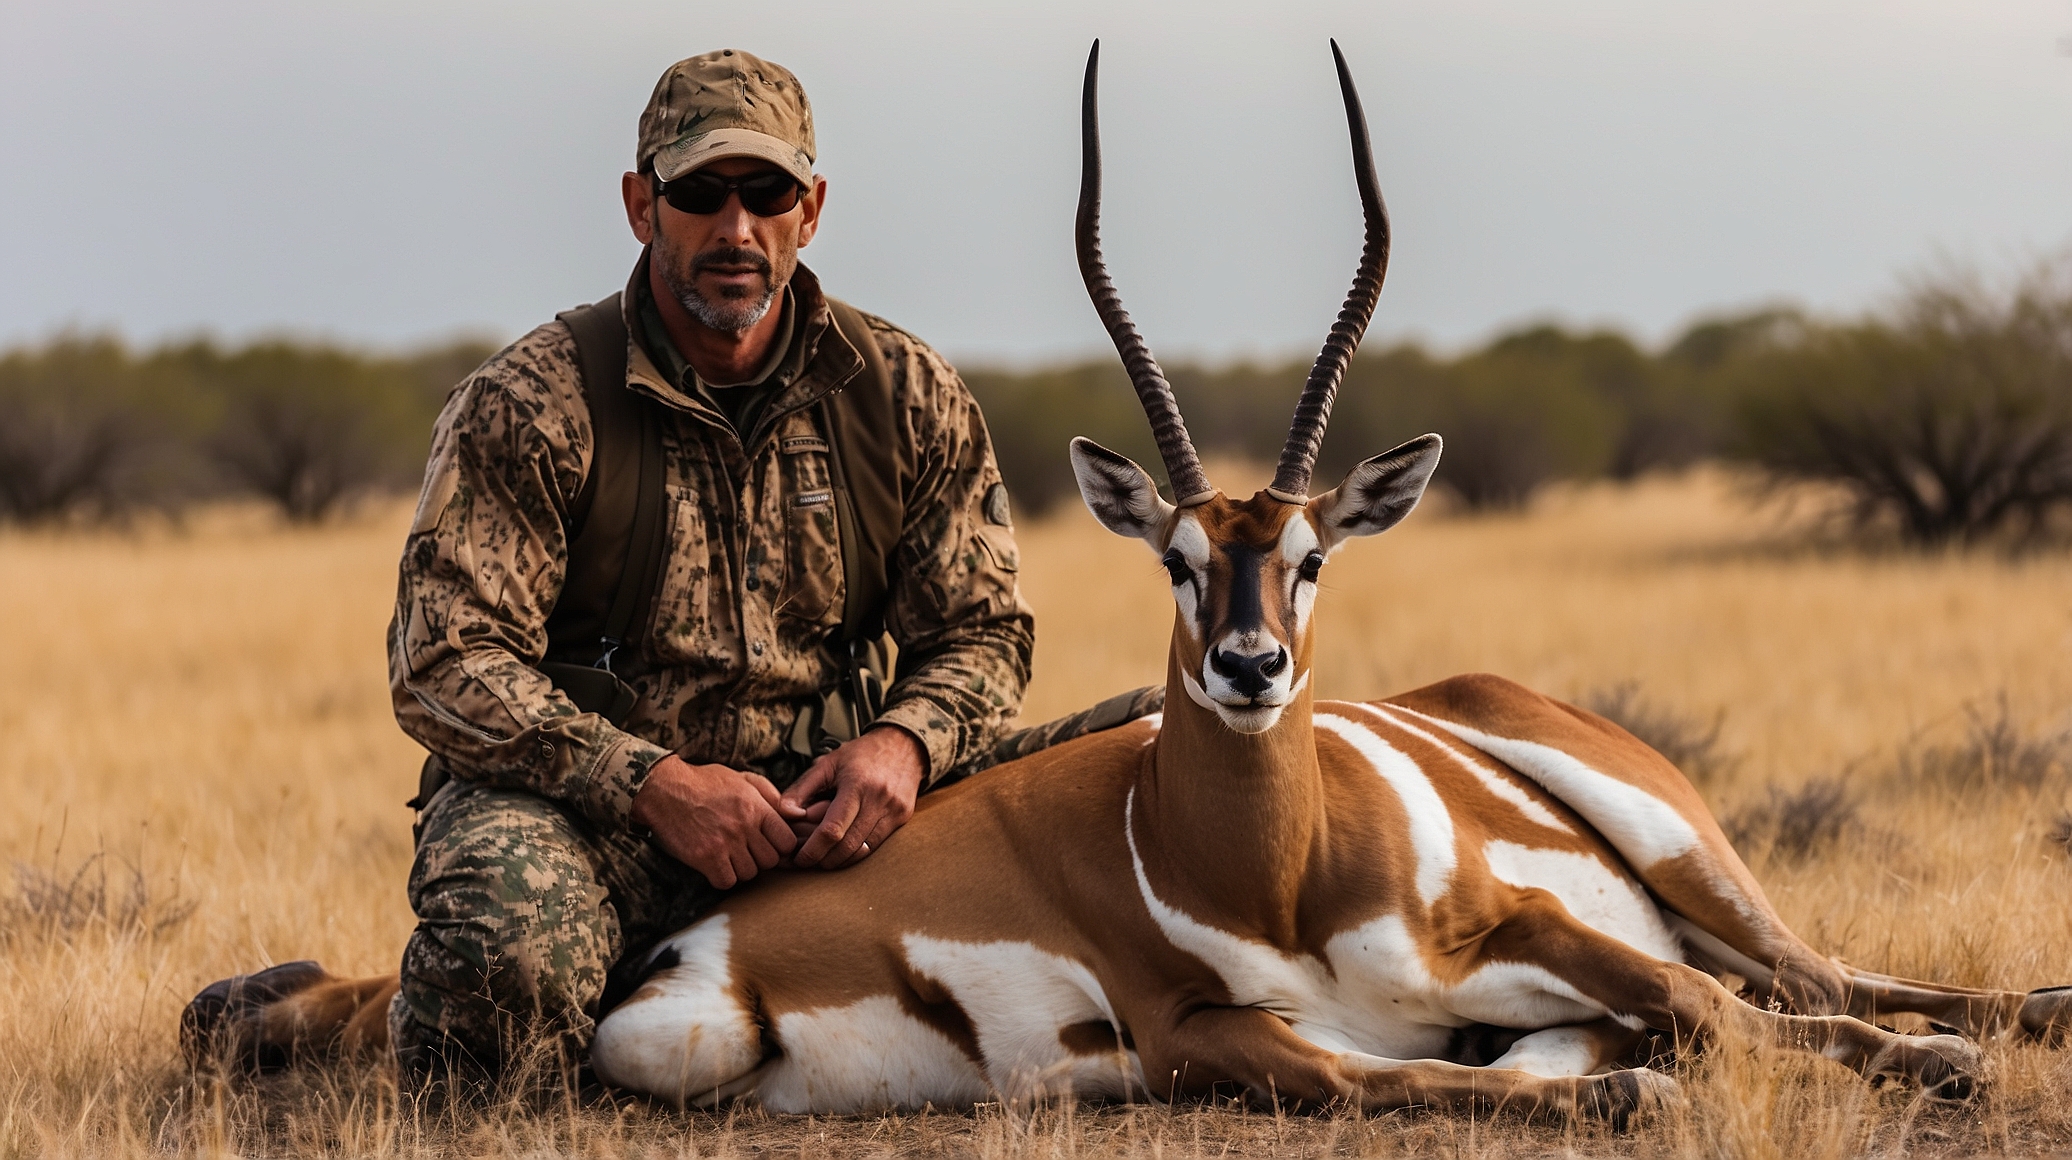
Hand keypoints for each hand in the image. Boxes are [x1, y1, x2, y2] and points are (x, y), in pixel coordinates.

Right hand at [631, 755, 796, 888]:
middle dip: (760, 858)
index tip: (767, 844)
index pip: (787, 841)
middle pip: (770, 861)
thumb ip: (771, 796)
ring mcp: (725, 843)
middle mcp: (744, 826)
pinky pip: (726, 882)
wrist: (664, 789)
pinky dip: (722, 877)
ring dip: (740, 869)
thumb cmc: (704, 782)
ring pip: (750, 874)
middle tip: (745, 850)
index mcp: (757, 807)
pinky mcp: (705, 857)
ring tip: (727, 855)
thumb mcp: (742, 779)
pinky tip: (714, 865)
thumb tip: (797, 815)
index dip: (780, 846)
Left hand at [779, 726, 926, 869]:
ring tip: (823, 857)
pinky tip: (843, 850)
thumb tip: (786, 814)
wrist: (904, 745)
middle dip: (824, 859)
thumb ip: (802, 788)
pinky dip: (856, 852)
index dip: (814, 849)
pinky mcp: (902, 818)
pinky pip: (876, 845)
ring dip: (840, 859)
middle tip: (808, 861)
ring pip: (862, 850)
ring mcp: (893, 810)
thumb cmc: (861, 755)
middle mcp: (878, 799)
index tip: (800, 858)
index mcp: (856, 784)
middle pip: (847, 845)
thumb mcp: (827, 763)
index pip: (833, 829)